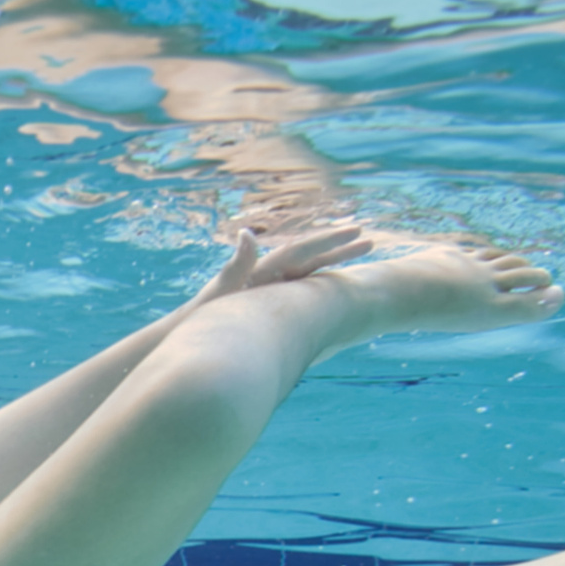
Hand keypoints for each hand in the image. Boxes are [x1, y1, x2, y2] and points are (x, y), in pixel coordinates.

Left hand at [187, 220, 374, 309]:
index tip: (357, 232)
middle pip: (312, 257)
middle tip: (370, 241)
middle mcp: (271, 275)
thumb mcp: (221, 291)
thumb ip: (236, 266)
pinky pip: (304, 293)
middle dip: (340, 248)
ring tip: (361, 257)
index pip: (303, 250)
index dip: (330, 241)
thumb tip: (247, 233)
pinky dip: (322, 288)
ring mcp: (273, 289)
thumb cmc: (206, 315)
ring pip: (311, 273)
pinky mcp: (274, 305)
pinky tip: (338, 290)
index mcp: (264, 270)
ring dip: (334, 264)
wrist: (195, 333)